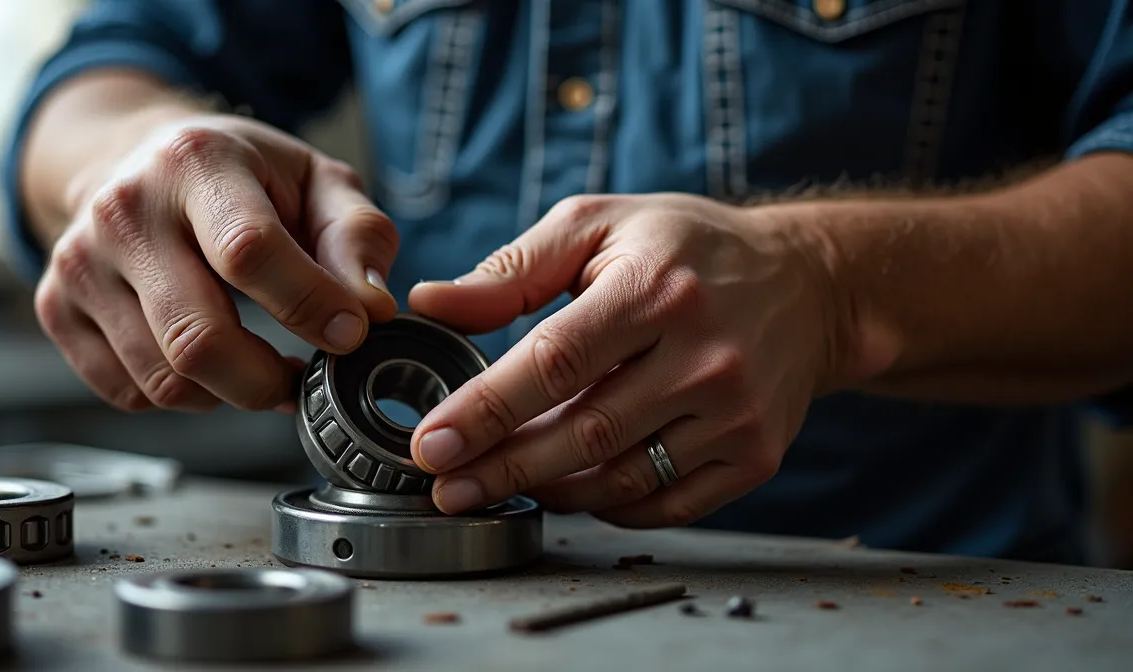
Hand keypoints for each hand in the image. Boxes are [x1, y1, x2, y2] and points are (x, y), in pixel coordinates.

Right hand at [34, 113, 397, 411]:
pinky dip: (180, 396)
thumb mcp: (317, 181)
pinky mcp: (56, 307)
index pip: (249, 251)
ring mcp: (79, 262)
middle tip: (301, 379)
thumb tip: (370, 308)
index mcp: (195, 162)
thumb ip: (357, 237)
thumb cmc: (240, 176)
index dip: (309, 306)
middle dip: (267, 380)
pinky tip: (207, 364)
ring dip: (228, 393)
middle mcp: (124, 209)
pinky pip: (128, 391)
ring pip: (163, 378)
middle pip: (198, 337)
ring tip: (260, 368)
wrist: (138, 158)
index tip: (350, 334)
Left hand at [407, 193, 844, 526]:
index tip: (431, 444)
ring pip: (622, 479)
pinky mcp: (756, 454)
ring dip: (550, 490)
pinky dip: (609, 507)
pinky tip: (570, 489)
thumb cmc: (686, 248)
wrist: (807, 284)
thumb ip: (512, 269)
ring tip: (498, 483)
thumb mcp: (598, 225)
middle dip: (503, 467)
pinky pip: (668, 504)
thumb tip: (431, 304)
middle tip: (445, 486)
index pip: (555, 362)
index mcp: (655, 289)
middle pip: (585, 433)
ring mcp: (736, 414)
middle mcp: (705, 357)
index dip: (486, 410)